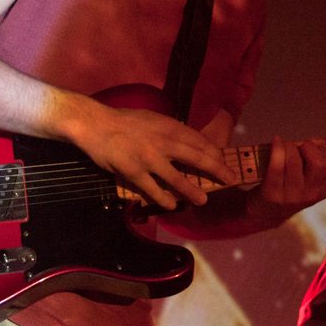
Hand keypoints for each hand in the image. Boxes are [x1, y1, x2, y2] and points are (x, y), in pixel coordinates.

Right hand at [74, 103, 237, 209]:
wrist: (96, 124)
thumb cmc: (124, 121)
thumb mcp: (152, 119)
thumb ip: (170, 131)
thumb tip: (188, 143)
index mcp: (169, 126)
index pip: (199, 141)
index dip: (215, 153)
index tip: (225, 161)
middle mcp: (163, 142)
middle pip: (197, 158)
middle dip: (216, 170)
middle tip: (230, 179)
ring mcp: (149, 159)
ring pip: (178, 179)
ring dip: (193, 191)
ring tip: (203, 200)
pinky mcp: (135, 172)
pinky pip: (154, 190)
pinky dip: (165, 199)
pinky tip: (173, 205)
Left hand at [244, 130, 325, 227]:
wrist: (266, 211)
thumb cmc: (291, 184)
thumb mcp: (312, 174)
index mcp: (324, 190)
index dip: (323, 150)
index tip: (312, 147)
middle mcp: (310, 195)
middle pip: (318, 163)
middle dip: (308, 147)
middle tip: (300, 147)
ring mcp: (291, 196)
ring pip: (294, 160)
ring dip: (289, 145)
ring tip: (284, 146)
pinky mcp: (272, 193)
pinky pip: (276, 165)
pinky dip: (276, 148)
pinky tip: (276, 141)